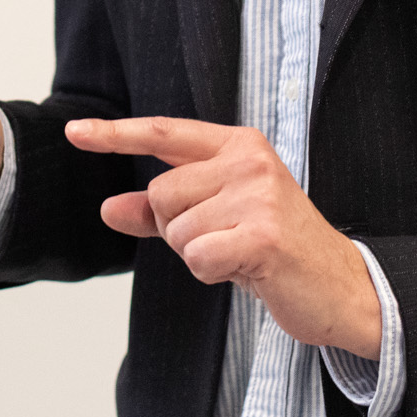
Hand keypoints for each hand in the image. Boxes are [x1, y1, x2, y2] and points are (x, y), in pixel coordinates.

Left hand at [68, 116, 380, 357]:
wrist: (341, 286)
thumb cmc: (277, 248)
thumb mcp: (218, 219)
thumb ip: (162, 212)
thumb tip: (109, 208)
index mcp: (238, 145)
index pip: (164, 133)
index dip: (115, 134)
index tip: (74, 131)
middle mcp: (248, 160)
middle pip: (161, 194)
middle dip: (178, 230)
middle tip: (224, 240)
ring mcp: (259, 195)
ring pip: (176, 230)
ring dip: (198, 254)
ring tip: (240, 254)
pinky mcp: (263, 235)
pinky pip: (197, 258)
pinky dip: (211, 273)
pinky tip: (247, 270)